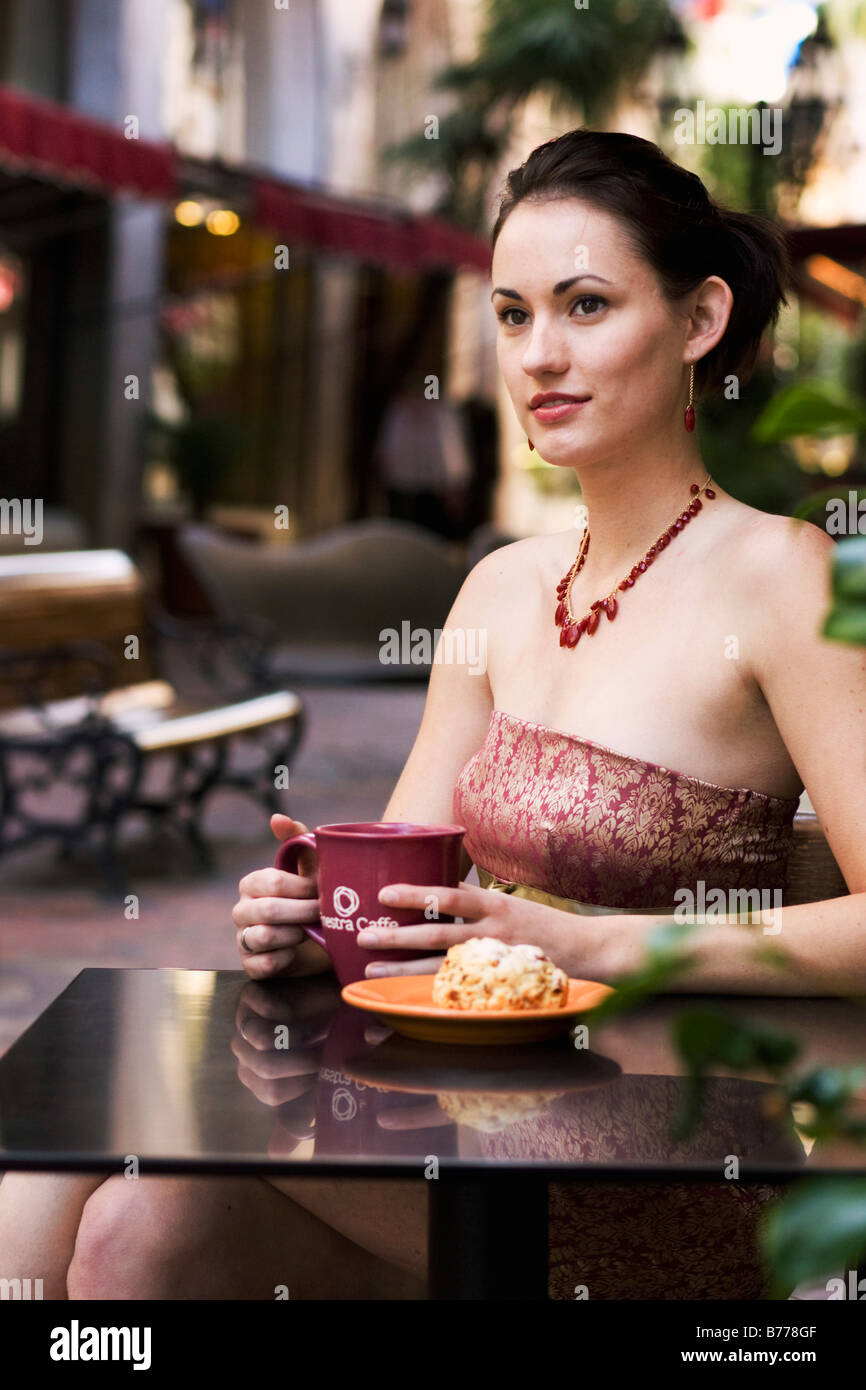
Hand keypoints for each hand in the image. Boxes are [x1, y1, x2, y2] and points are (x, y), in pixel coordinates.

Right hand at [232, 814, 325, 979]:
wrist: (320, 942)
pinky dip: (285, 958)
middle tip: (324, 913)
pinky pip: (264, 964)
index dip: (302, 888)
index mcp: (252, 883)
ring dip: (295, 935)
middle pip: (268, 910)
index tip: (322, 890)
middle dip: (303, 912)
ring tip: (311, 931)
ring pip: (263, 936)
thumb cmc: (312, 899)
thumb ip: (298, 840)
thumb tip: (276, 817)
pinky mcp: (251, 966)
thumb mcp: (311, 869)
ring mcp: (243, 939)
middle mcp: (242, 910)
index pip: (272, 882)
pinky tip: (297, 951)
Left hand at [357, 880, 593, 977]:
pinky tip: (406, 995)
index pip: (448, 894)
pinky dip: (431, 990)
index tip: (384, 894)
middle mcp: (492, 928)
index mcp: (493, 903)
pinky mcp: (500, 982)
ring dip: (403, 967)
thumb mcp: (510, 904)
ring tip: (371, 968)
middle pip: (437, 930)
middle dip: (398, 935)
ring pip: (440, 963)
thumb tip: (435, 891)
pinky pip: (459, 987)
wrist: (587, 949)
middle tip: (364, 935)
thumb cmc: (541, 924)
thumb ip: (475, 902)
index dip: (415, 893)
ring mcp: (495, 958)